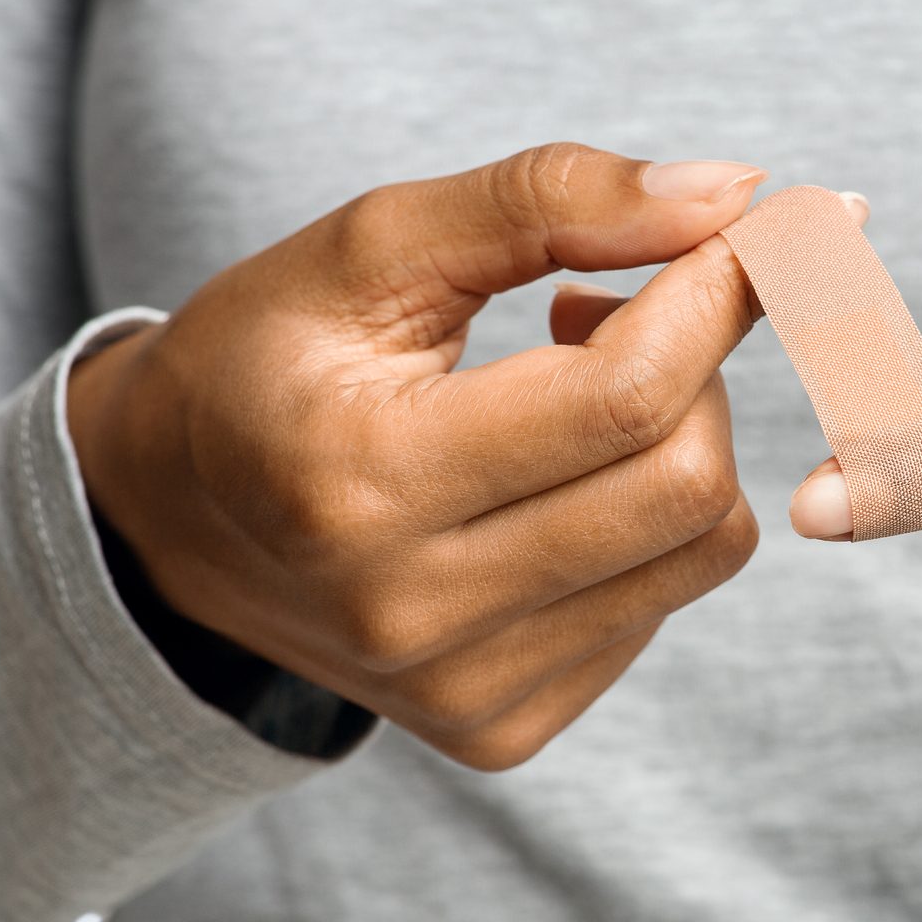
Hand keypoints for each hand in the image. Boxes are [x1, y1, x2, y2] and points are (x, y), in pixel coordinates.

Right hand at [70, 144, 804, 769]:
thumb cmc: (269, 360)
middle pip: (685, 484)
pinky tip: (552, 485)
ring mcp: (460, 691)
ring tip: (577, 395)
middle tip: (626, 309)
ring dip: (681, 442)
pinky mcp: (499, 729)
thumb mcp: (371, 245)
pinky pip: (661, 606)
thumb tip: (736, 192)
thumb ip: (546, 199)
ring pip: (700, 550)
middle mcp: (410, 613)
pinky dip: (643, 524)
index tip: (751, 229)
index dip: (716, 296)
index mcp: (358, 479)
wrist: (170, 524)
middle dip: (701, 369)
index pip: (623, 395)